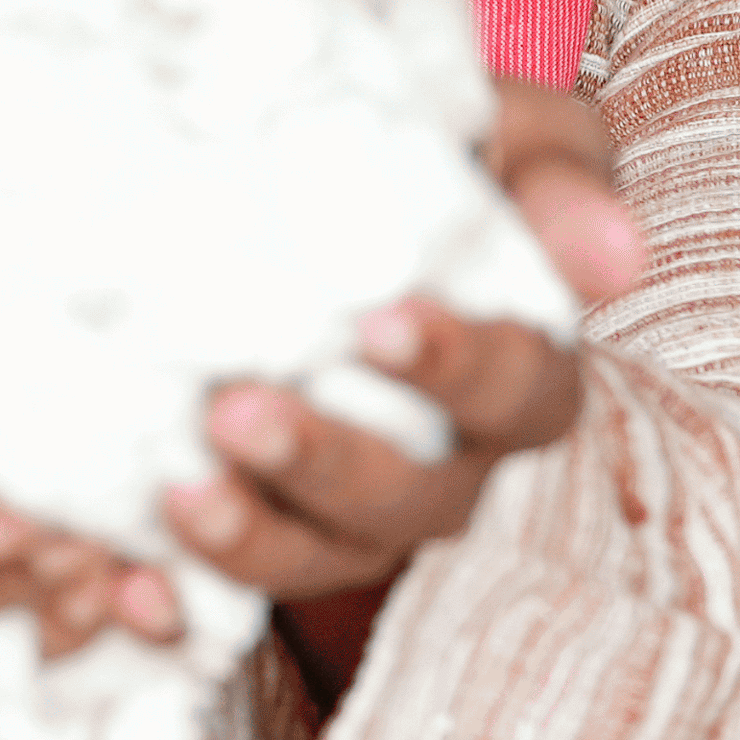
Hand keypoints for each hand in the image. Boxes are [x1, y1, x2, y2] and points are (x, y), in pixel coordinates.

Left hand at [162, 73, 648, 683]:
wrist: (304, 170)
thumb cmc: (431, 152)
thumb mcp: (506, 137)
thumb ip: (557, 179)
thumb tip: (612, 257)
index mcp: (513, 374)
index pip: (517, 393)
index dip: (455, 369)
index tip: (382, 324)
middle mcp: (441, 462)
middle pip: (408, 498)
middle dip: (326, 463)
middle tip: (238, 411)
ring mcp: (346, 511)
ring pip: (319, 556)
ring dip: (251, 537)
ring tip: (180, 491)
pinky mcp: (255, 528)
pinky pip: (220, 596)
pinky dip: (174, 601)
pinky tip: (126, 586)